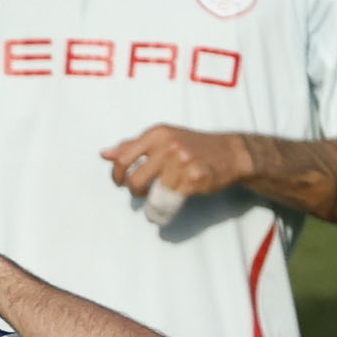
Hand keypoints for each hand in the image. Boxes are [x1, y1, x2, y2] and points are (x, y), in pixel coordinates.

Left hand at [101, 124, 247, 205]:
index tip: (119, 182)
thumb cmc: (193, 146)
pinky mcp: (195, 178)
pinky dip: (168, 203)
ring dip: (152, 198)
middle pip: (133, 179)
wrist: (232, 153)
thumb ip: (133, 146)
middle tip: (141, 190)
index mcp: (157, 133)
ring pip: (151, 192)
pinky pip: (170, 199)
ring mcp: (183, 161)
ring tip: (162, 191)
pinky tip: (177, 194)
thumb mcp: (163, 139)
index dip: (116, 175)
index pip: (123, 158)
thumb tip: (104, 154)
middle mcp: (169, 145)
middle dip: (134, 190)